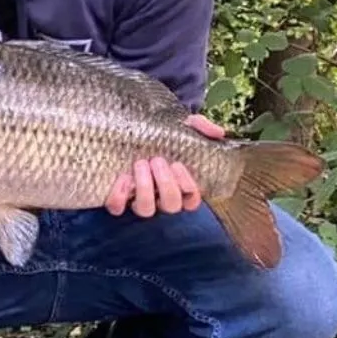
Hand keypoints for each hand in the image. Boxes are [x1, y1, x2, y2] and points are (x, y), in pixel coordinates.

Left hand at [104, 114, 224, 217]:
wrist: (136, 128)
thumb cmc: (165, 134)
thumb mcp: (185, 127)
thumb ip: (202, 128)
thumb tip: (219, 132)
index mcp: (180, 186)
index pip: (191, 201)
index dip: (188, 187)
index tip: (178, 165)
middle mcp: (161, 197)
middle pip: (170, 206)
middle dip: (165, 184)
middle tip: (157, 160)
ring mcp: (140, 199)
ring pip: (146, 210)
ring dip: (145, 188)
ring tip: (140, 163)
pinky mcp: (119, 198)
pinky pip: (117, 208)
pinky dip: (119, 197)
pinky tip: (122, 177)